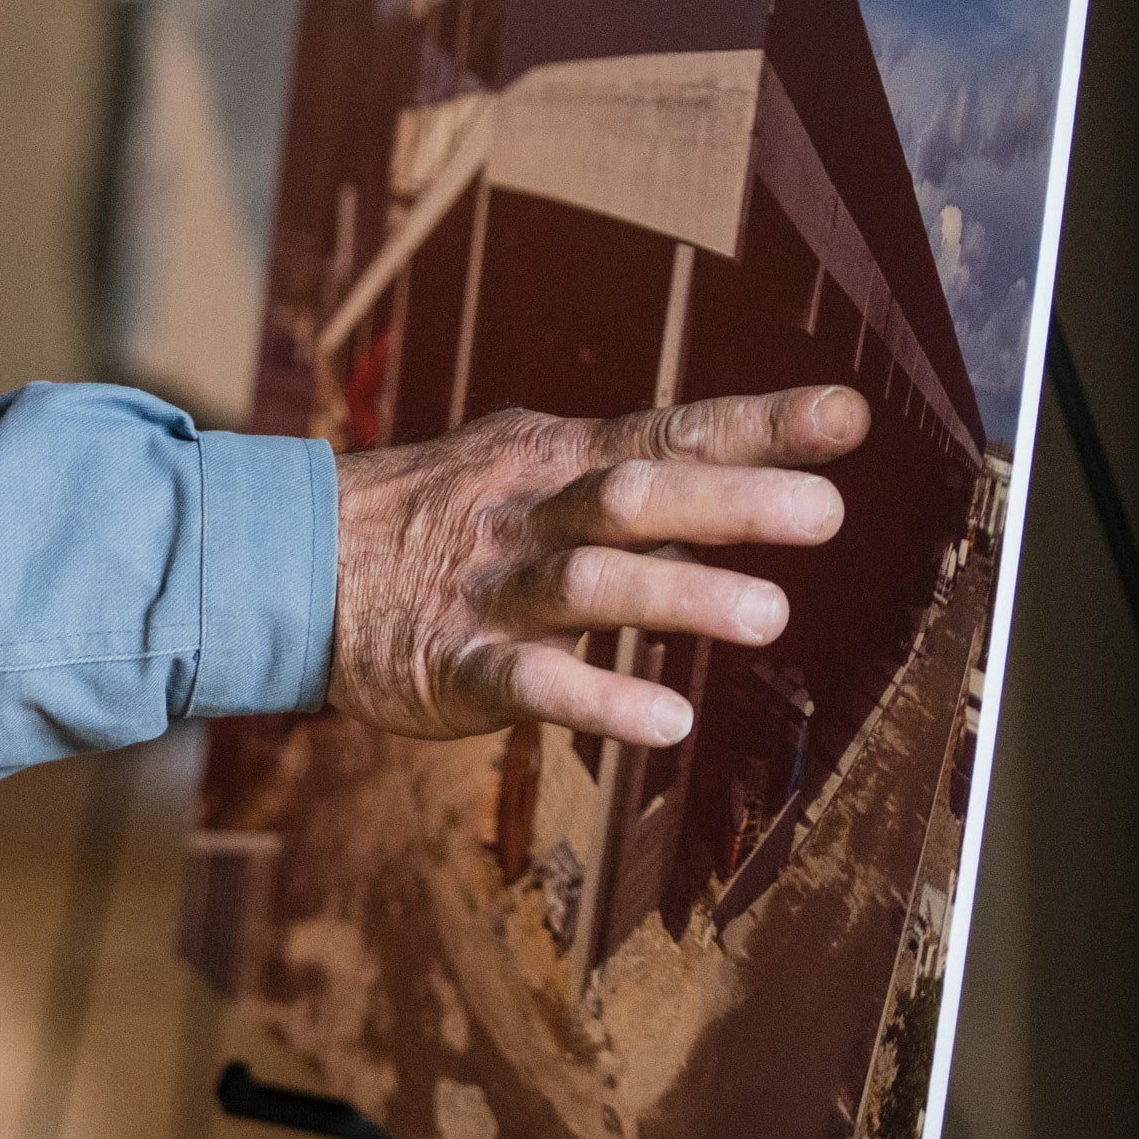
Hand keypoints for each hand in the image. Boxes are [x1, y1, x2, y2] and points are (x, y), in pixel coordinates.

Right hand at [324, 386, 868, 748]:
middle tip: (824, 513)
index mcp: (554, 459)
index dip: (759, 426)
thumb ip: (628, 469)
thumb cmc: (439, 517)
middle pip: (631, 497)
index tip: (848, 417)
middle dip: (727, 502)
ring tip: (770, 617)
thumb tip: (757, 457)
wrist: (289, 563)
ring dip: (676, 594)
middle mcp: (529, 515)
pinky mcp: (453, 662)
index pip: (669, 431)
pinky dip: (596, 699)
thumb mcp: (525, 465)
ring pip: (586, 584)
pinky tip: (666, 721)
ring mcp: (490, 589)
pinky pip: (528, 681)